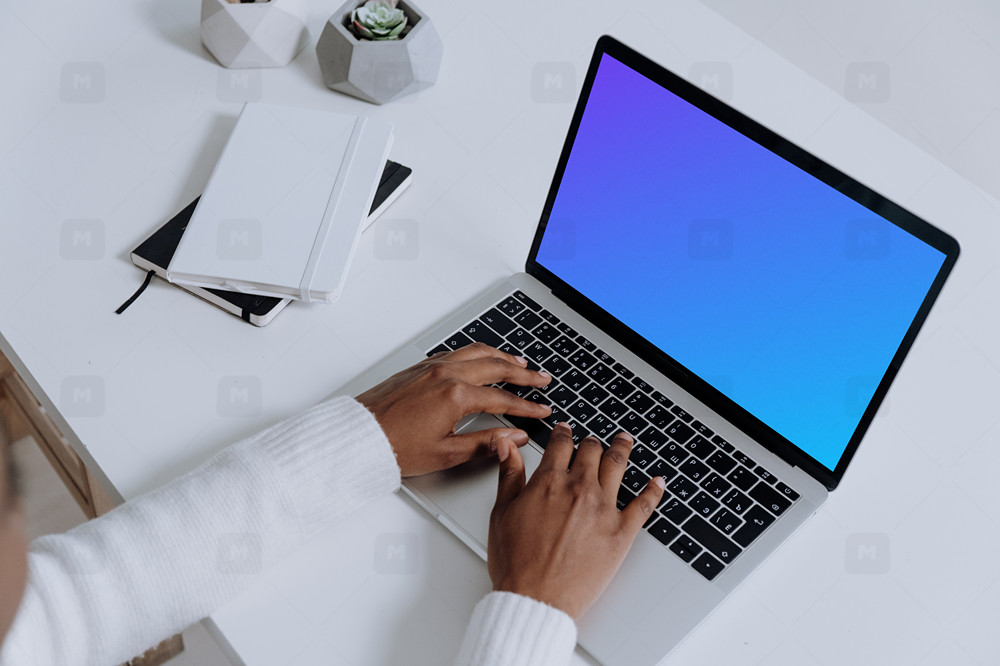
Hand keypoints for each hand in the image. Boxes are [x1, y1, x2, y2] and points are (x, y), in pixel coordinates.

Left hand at [356, 343, 551, 476]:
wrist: (359, 435)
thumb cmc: (394, 446)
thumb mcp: (446, 454)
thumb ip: (485, 443)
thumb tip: (514, 438)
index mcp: (456, 396)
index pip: (503, 398)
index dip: (527, 407)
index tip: (542, 411)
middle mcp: (446, 374)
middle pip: (496, 367)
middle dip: (523, 374)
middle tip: (542, 380)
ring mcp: (433, 367)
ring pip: (478, 352)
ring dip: (503, 357)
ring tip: (520, 363)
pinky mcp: (421, 366)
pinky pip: (458, 352)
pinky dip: (478, 353)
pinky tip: (483, 358)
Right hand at [487, 424, 665, 619]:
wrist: (536, 599)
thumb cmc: (516, 563)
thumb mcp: (502, 512)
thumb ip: (509, 475)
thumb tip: (506, 445)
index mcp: (549, 482)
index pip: (561, 445)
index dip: (564, 434)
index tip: (565, 431)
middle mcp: (579, 489)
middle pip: (592, 451)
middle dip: (592, 443)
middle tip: (594, 441)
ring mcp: (603, 509)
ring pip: (618, 466)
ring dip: (623, 449)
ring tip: (626, 441)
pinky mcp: (622, 532)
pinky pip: (644, 504)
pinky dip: (654, 490)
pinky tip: (658, 482)